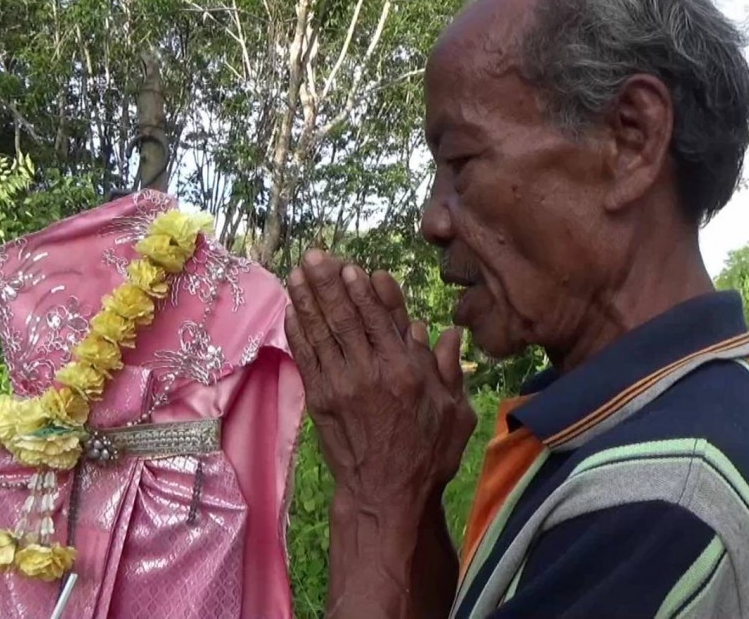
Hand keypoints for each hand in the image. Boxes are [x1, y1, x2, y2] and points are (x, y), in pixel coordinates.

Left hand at [285, 251, 475, 515]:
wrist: (385, 494)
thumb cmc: (428, 455)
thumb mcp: (456, 412)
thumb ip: (449, 370)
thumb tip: (447, 332)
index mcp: (407, 370)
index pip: (382, 318)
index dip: (364, 290)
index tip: (352, 266)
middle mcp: (372, 372)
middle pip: (346, 316)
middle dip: (328, 282)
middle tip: (314, 255)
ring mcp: (342, 385)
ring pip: (322, 331)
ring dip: (307, 298)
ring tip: (296, 271)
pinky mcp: (321, 401)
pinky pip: (306, 357)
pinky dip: (298, 331)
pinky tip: (292, 310)